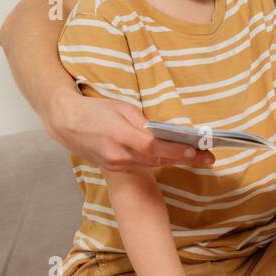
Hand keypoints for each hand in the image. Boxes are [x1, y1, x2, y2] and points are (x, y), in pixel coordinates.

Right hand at [50, 91, 214, 171]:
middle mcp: (119, 155)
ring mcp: (116, 164)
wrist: (67, 124)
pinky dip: (158, 160)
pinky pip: (141, 165)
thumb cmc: (96, 111)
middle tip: (208, 158)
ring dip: (175, 160)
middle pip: (158, 159)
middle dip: (185, 159)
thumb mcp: (122, 109)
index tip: (197, 151)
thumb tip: (163, 131)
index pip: (155, 146)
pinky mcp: (114, 167)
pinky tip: (173, 157)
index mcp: (121, 137)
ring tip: (198, 157)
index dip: (177, 150)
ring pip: (151, 163)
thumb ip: (143, 123)